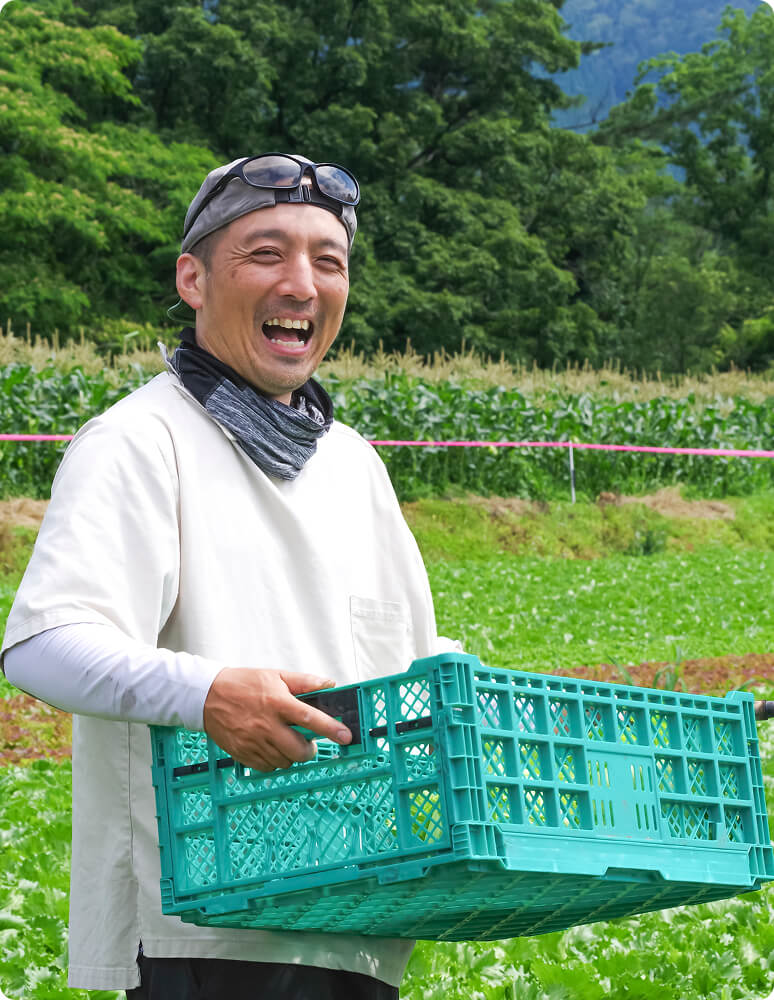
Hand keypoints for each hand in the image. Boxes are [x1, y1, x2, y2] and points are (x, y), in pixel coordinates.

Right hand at [202, 667, 351, 770]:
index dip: (331, 729)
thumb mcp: (276, 675)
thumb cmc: (243, 684)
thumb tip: (329, 683)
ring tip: (285, 741)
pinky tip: (271, 747)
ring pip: (284, 761)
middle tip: (307, 742)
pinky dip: (274, 761)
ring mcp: (254, 742)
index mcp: (277, 703)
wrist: (207, 696)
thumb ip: (304, 682)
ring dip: (291, 755)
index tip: (346, 736)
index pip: (310, 718)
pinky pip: (268, 767)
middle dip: (309, 750)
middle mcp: (267, 725)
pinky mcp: (243, 754)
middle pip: (299, 750)